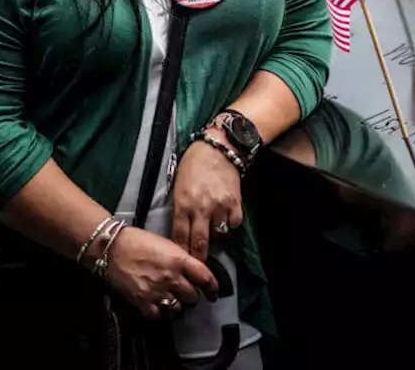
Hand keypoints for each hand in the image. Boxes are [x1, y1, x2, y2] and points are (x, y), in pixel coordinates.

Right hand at [106, 227, 217, 318]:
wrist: (112, 248)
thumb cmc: (139, 241)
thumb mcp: (167, 245)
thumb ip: (181, 259)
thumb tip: (192, 271)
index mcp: (180, 260)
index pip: (205, 277)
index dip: (212, 287)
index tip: (214, 292)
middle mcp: (171, 277)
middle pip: (193, 296)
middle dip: (192, 294)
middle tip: (186, 291)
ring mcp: (157, 291)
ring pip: (178, 307)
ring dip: (177, 304)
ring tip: (172, 298)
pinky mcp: (142, 302)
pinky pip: (159, 315)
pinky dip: (161, 312)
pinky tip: (159, 305)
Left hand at [172, 132, 243, 260]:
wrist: (218, 149)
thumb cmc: (192, 166)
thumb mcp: (178, 188)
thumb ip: (180, 210)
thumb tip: (182, 232)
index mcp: (183, 204)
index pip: (180, 237)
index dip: (181, 252)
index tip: (181, 261)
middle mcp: (201, 208)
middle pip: (199, 243)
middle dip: (198, 257)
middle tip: (197, 265)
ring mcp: (220, 207)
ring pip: (218, 236)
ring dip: (214, 240)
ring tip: (211, 240)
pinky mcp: (236, 203)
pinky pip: (233, 225)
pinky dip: (229, 227)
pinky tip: (224, 224)